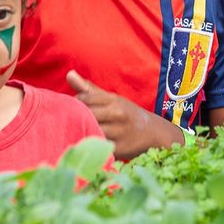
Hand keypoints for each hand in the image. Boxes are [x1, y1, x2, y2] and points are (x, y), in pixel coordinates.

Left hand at [66, 70, 181, 159]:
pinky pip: (99, 148)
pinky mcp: (119, 149)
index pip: (84, 98)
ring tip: (77, 134)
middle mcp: (117, 114)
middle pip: (86, 115)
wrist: (154, 132)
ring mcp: (119, 132)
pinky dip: (91, 146)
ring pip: (91, 131)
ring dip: (82, 133)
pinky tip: (87, 145)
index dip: (74, 104)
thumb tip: (69, 74)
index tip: (71, 109)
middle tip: (69, 123)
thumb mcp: (111, 99)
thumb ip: (89, 89)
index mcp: (114, 100)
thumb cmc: (127, 114)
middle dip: (75, 119)